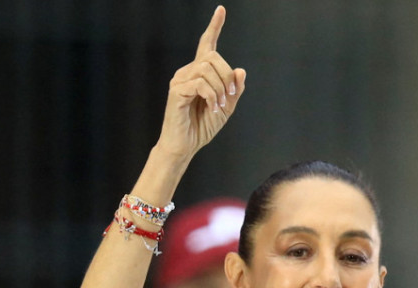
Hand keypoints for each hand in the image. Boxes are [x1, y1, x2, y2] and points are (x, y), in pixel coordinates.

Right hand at [156, 5, 246, 158]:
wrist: (185, 145)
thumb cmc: (202, 126)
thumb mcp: (226, 107)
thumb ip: (234, 89)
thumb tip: (241, 70)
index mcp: (200, 73)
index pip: (207, 44)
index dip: (214, 26)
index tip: (221, 10)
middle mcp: (188, 72)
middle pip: (213, 57)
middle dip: (227, 75)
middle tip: (230, 95)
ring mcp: (180, 80)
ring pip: (207, 69)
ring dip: (220, 88)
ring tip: (220, 105)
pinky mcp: (176, 91)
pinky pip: (200, 84)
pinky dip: (212, 96)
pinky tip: (213, 108)